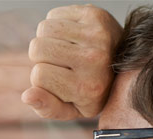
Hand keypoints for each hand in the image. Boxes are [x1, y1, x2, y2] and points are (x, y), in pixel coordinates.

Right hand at [22, 4, 122, 119]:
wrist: (124, 65)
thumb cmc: (92, 91)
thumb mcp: (71, 109)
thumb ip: (47, 108)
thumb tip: (27, 96)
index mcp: (86, 87)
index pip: (38, 75)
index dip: (41, 78)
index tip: (58, 81)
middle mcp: (93, 59)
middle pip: (38, 48)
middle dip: (41, 57)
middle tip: (59, 63)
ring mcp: (96, 34)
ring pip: (44, 29)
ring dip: (47, 39)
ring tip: (64, 49)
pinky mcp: (95, 15)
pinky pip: (53, 14)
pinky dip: (56, 25)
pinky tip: (70, 37)